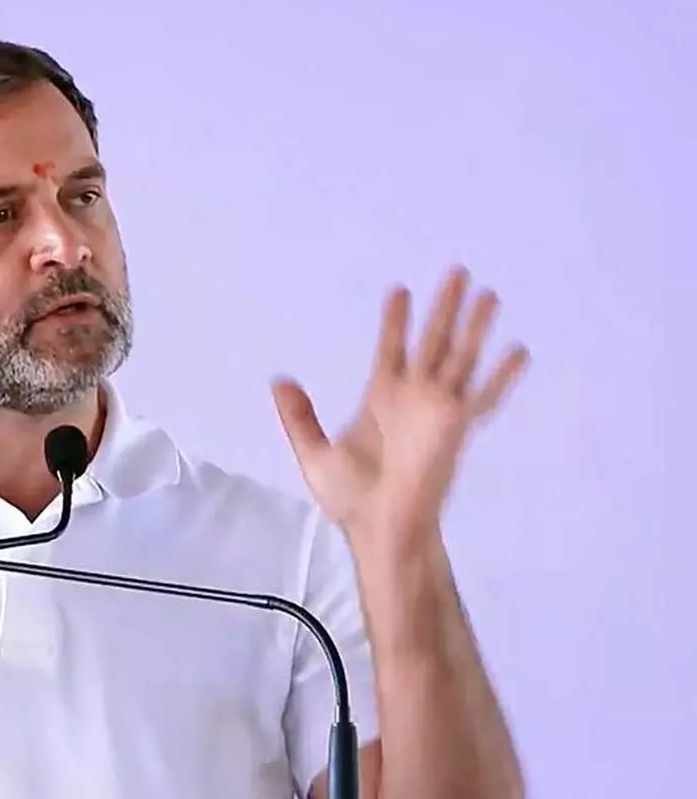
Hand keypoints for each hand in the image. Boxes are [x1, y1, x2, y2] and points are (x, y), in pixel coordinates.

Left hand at [272, 267, 528, 547]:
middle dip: (444, 308)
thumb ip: (299, 415)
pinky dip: (502, 374)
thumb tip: (279, 380)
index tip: (399, 289)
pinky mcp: (456, 426)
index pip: (392, 348)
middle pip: (433, 341)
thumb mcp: (313, 452)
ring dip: (474, 325)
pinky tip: (520, 350)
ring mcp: (437, 409)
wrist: (379, 526)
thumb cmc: (351, 499)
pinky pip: (484, 395)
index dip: (396, 320)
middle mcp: (414, 397)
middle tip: (456, 271)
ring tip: (489, 293)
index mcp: (381, 398)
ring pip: (460, 355)